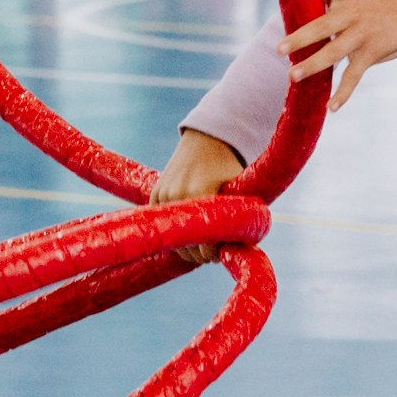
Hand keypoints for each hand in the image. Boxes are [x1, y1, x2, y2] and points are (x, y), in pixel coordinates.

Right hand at [150, 128, 244, 262]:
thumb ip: (238, 218)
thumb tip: (240, 250)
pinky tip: (188, 235)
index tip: (220, 255)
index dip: (213, 255)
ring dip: (186, 247)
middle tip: (212, 254)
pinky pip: (162, 226)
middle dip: (200, 254)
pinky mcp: (155, 194)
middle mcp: (177, 196)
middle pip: (185, 246)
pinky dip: (174, 234)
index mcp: (200, 194)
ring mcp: (163, 195)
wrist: (207, 141)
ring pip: (172, 239)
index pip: (204, 244)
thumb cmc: (229, 167)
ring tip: (200, 246)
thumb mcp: (238, 190)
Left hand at [279, 0, 396, 109]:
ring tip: (293, 76)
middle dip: (300, 38)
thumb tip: (303, 16)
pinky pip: (354, 76)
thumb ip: (332, 4)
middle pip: (323, 26)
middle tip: (279, 48)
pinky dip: (343, 93)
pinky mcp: (372, 53)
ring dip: (313, 65)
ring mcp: (362, 34)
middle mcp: (352, 14)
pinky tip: (331, 107)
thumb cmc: (378, 9)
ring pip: (334, 52)